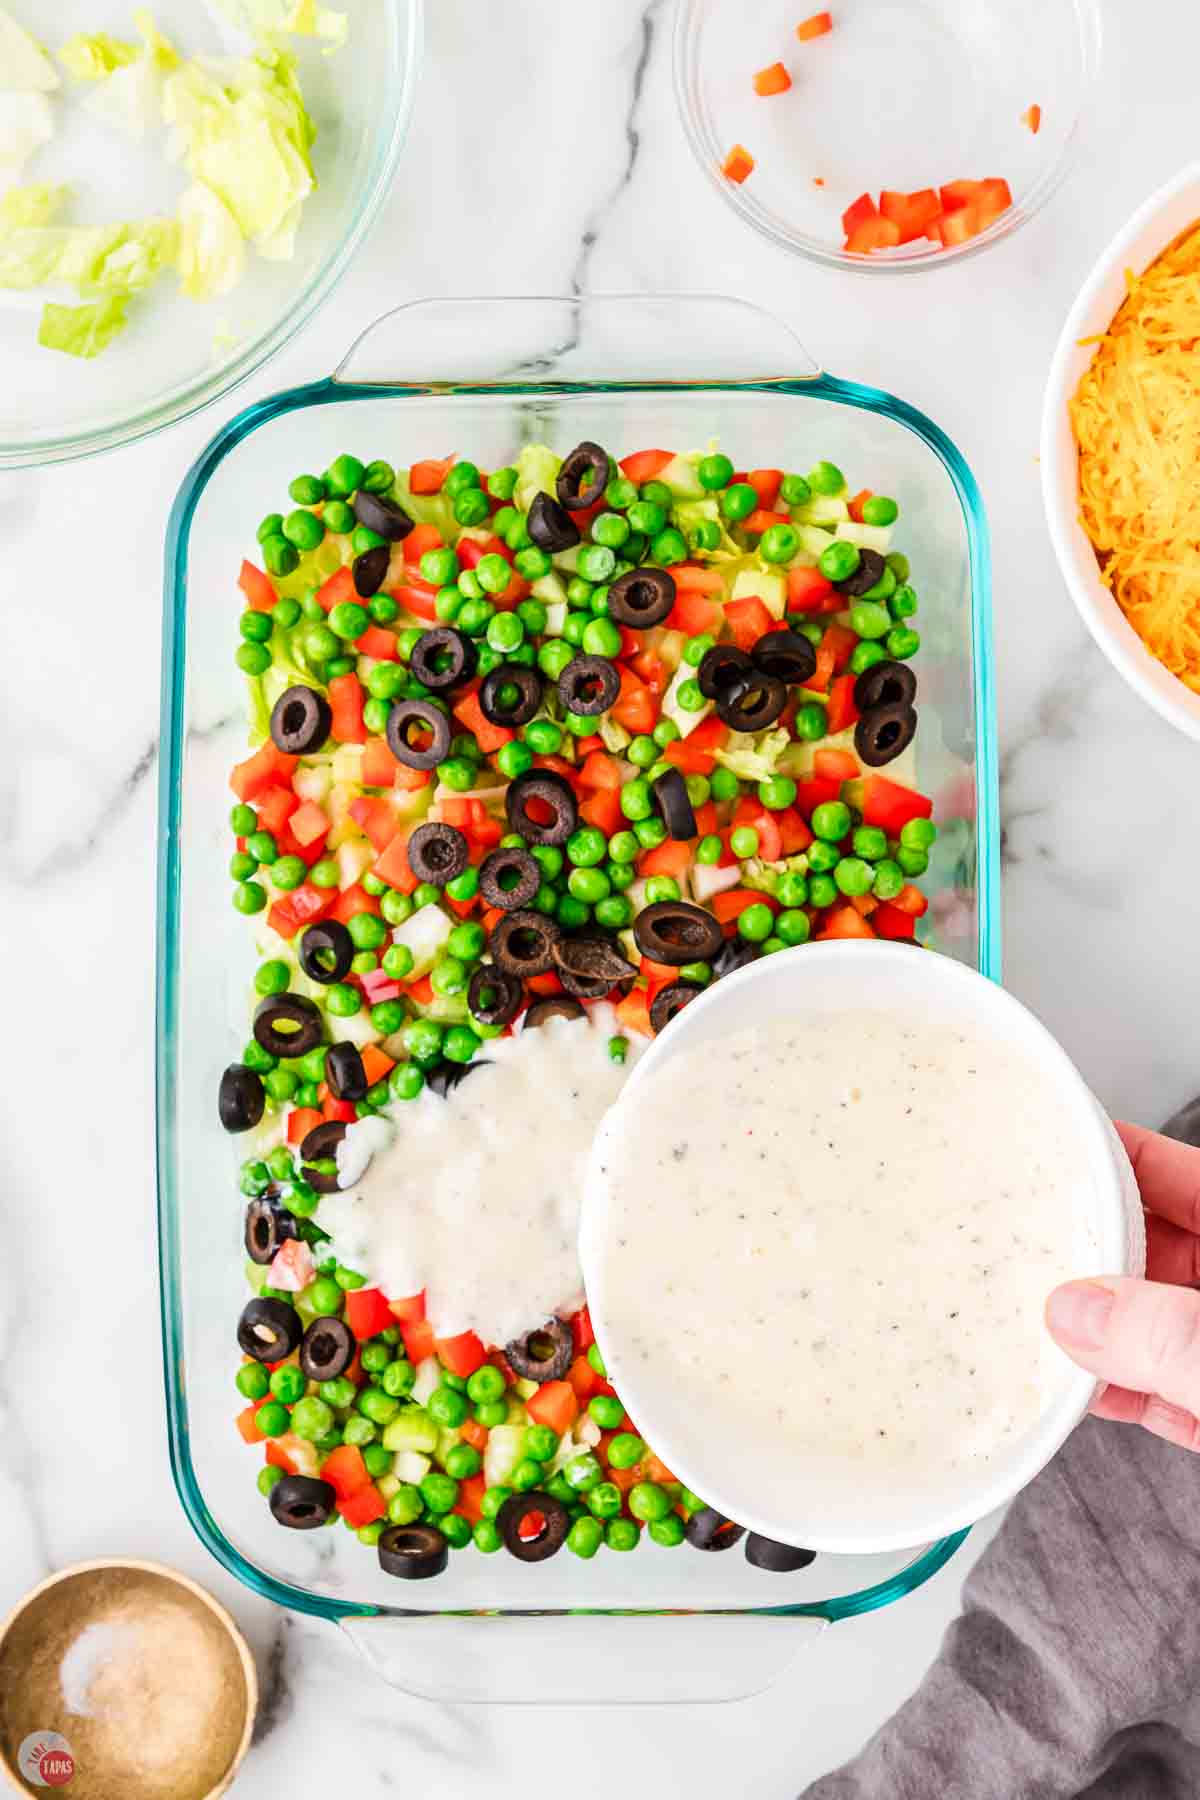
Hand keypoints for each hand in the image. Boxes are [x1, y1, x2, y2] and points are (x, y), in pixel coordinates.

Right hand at [1046, 1121, 1199, 1450]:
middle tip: (1020, 1245)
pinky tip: (1080, 1390)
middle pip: (1158, 1246)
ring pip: (1156, 1322)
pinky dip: (1124, 1389)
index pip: (1179, 1172)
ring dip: (1097, 1330)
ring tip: (1030, 1321)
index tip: (1049, 1143)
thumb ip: (1166, 1336)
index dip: (1113, 1153)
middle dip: (1090, 1251)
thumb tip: (1076, 1312)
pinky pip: (1169, 1386)